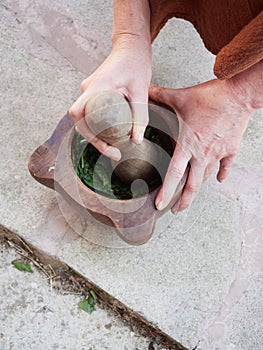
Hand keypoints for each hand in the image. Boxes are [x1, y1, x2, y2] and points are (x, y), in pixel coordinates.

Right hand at [69, 36, 150, 159]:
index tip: (107, 146)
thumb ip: (140, 116)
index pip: (78, 113)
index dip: (87, 134)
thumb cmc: (135, 63)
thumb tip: (136, 141)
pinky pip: (91, 111)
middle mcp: (87, 89)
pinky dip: (99, 125)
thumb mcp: (141, 91)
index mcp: (96, 87)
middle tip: (114, 152)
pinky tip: (113, 133)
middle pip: (80, 120)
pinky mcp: (94, 91)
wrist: (131, 45)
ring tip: (115, 146)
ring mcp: (89, 90)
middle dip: (94, 140)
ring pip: (85, 117)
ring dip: (96, 133)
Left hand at [149, 79, 254, 211]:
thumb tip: (145, 90)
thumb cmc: (210, 96)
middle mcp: (203, 154)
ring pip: (207, 177)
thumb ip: (160, 95)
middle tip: (176, 211)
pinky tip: (219, 179)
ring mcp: (218, 153)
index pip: (174, 174)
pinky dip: (222, 173)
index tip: (159, 205)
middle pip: (193, 185)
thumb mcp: (180, 96)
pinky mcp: (231, 149)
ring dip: (199, 189)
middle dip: (184, 201)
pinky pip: (226, 166)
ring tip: (192, 197)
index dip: (166, 192)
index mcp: (188, 144)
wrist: (238, 94)